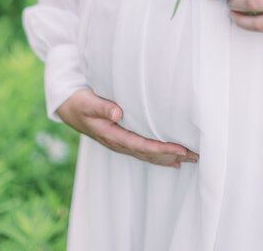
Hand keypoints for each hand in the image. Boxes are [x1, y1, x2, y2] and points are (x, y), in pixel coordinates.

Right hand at [56, 88, 198, 167]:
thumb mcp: (87, 102)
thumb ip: (102, 107)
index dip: (161, 149)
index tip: (180, 149)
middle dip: (172, 155)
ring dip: (169, 157)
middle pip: (149, 154)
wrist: (67, 107)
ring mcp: (120, 142)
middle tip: (195, 156)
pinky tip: (172, 160)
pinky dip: (159, 156)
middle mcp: (118, 142)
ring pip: (148, 155)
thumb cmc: (78, 102)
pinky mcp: (122, 139)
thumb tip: (118, 113)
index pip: (141, 146)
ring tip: (190, 159)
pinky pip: (143, 151)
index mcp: (112, 135)